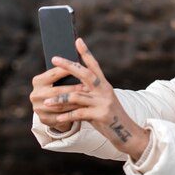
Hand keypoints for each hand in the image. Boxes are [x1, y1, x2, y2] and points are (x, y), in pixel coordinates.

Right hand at [30, 66, 84, 131]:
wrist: (54, 111)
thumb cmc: (61, 90)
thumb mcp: (60, 81)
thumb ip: (66, 73)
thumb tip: (80, 62)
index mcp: (38, 81)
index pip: (54, 74)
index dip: (68, 71)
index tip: (82, 69)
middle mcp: (35, 94)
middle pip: (57, 91)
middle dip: (74, 89)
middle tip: (88, 87)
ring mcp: (38, 108)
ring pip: (60, 105)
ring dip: (76, 102)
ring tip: (88, 98)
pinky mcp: (45, 119)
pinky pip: (61, 117)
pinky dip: (73, 113)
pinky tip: (83, 110)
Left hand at [41, 38, 149, 159]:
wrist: (128, 134)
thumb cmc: (110, 118)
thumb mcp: (101, 103)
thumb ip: (89, 95)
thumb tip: (71, 90)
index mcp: (105, 86)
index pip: (95, 65)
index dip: (86, 53)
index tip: (77, 40)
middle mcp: (105, 91)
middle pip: (85, 74)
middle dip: (69, 66)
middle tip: (54, 59)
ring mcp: (104, 102)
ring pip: (77, 96)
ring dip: (59, 100)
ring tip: (45, 102)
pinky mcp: (102, 115)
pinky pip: (79, 113)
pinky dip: (67, 116)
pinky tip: (58, 118)